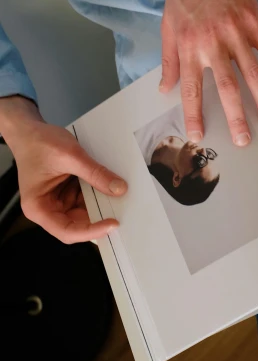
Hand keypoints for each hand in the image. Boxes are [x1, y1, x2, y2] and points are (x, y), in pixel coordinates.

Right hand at [0, 97, 126, 243]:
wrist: (30, 129)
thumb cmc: (39, 142)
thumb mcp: (70, 155)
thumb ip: (95, 173)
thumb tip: (119, 189)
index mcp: (39, 207)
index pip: (67, 231)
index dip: (91, 231)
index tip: (113, 223)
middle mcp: (47, 209)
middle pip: (77, 224)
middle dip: (100, 218)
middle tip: (123, 211)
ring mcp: (58, 201)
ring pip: (85, 212)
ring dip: (101, 205)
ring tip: (120, 198)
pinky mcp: (67, 192)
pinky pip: (86, 199)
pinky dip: (98, 194)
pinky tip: (111, 187)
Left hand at [160, 0, 257, 145]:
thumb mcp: (167, 25)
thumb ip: (168, 60)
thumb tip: (165, 89)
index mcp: (188, 46)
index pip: (191, 88)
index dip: (195, 114)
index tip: (199, 135)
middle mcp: (213, 43)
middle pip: (226, 87)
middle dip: (236, 117)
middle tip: (244, 140)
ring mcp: (236, 33)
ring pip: (252, 73)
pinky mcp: (254, 23)